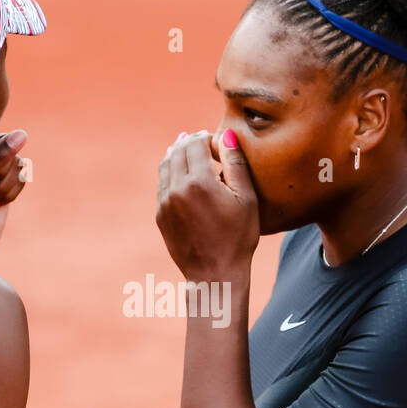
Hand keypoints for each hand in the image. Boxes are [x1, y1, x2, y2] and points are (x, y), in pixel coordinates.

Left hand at [156, 129, 258, 280]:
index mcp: (199, 181)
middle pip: (178, 151)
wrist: (215, 274)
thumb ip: (235, 163)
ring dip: (177, 154)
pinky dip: (171, 173)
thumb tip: (226, 134)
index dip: (206, 136)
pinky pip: (162, 184)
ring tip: (188, 149)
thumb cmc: (238, 237)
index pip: (195, 142)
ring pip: (166, 166)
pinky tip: (181, 174)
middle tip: (203, 141)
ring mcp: (165, 202)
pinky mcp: (160, 215)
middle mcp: (177, 188)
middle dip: (190, 142)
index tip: (216, 141)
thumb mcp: (246, 198)